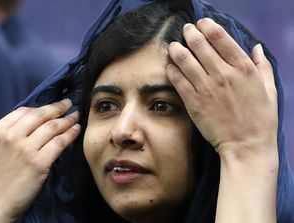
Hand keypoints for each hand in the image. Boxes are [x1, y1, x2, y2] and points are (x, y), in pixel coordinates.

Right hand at [0, 99, 80, 221]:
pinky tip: (76, 130)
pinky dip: (70, 134)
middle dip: (58, 107)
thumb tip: (33, 123)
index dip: (42, 107)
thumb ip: (9, 134)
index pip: (24, 111)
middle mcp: (11, 136)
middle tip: (68, 103)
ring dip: (67, 119)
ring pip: (52, 127)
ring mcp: (25, 149)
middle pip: (40, 115)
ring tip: (76, 116)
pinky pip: (59, 142)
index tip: (52, 106)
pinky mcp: (38, 163)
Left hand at [167, 18, 277, 157]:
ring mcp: (206, 88)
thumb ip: (263, 66)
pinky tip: (170, 65)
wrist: (246, 146)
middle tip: (186, 30)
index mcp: (243, 68)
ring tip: (174, 45)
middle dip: (189, 33)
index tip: (201, 23)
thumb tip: (256, 47)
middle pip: (199, 44)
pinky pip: (178, 80)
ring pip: (185, 60)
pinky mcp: (193, 102)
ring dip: (177, 49)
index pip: (220, 37)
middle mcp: (223, 74)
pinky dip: (172, 69)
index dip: (207, 26)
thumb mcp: (269, 89)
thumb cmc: (260, 119)